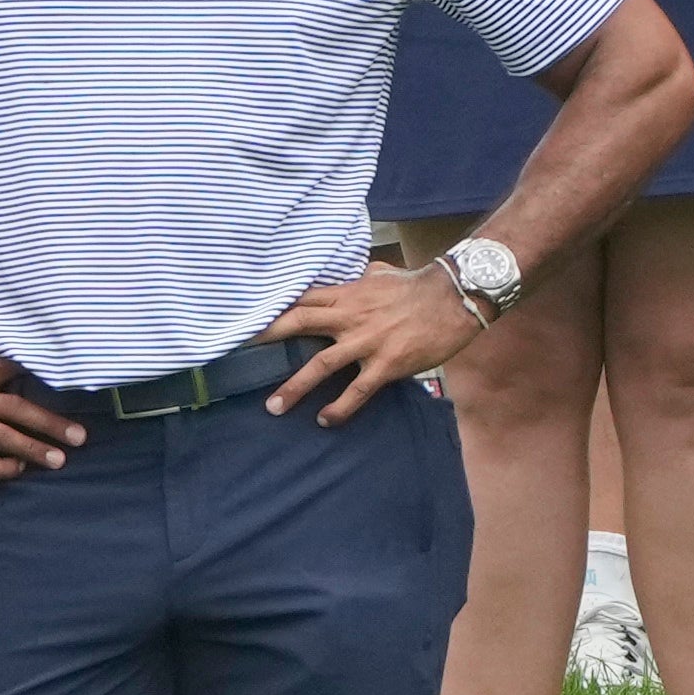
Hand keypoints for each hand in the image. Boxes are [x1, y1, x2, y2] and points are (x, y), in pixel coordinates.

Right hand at [0, 355, 85, 482]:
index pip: (12, 370)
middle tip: (79, 436)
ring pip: (3, 439)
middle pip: (16, 409)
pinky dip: (3, 468)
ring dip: (34, 450)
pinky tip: (19, 471)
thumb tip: (18, 376)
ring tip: (59, 460)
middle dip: (50, 423)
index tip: (73, 384)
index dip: (40, 375)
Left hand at [261, 263, 477, 421]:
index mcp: (348, 293)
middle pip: (299, 323)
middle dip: (267, 337)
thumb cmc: (420, 285)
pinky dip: (339, 408)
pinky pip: (356, 391)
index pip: (303, 298)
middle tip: (239, 353)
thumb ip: (363, 277)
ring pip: (320, 365)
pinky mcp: (386, 364)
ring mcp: (367, 341)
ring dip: (294, 386)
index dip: (274, 309)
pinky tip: (324, 420)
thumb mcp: (383, 274)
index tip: (249, 319)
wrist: (455, 298)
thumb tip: (357, 275)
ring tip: (273, 407)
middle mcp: (350, 316)